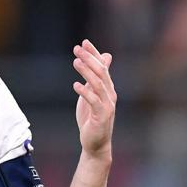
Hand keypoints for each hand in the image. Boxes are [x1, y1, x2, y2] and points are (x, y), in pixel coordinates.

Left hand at [72, 39, 115, 159]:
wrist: (96, 143)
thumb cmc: (92, 119)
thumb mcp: (92, 95)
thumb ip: (95, 78)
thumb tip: (104, 57)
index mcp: (108, 89)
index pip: (103, 67)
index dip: (94, 54)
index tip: (84, 42)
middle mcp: (110, 95)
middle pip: (102, 73)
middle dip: (90, 59)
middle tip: (77, 48)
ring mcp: (107, 106)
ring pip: (99, 85)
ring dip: (87, 72)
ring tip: (75, 62)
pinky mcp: (102, 116)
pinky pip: (94, 102)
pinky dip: (85, 93)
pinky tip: (75, 85)